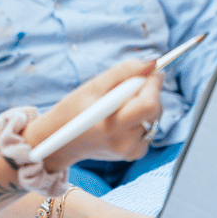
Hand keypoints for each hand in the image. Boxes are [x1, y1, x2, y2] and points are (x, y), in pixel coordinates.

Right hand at [27, 59, 163, 169]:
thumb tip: (152, 63)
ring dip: (145, 105)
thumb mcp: (92, 86)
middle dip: (150, 92)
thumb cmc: (73, 111)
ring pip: (154, 119)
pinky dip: (142, 119)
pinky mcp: (134, 154)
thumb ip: (123, 72)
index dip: (153, 84)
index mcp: (110, 125)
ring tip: (121, 105)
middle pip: (155, 111)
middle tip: (133, 85)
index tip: (153, 71)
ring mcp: (130, 151)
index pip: (148, 104)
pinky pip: (150, 129)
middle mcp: (123, 142)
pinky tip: (123, 118)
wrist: (61, 143)